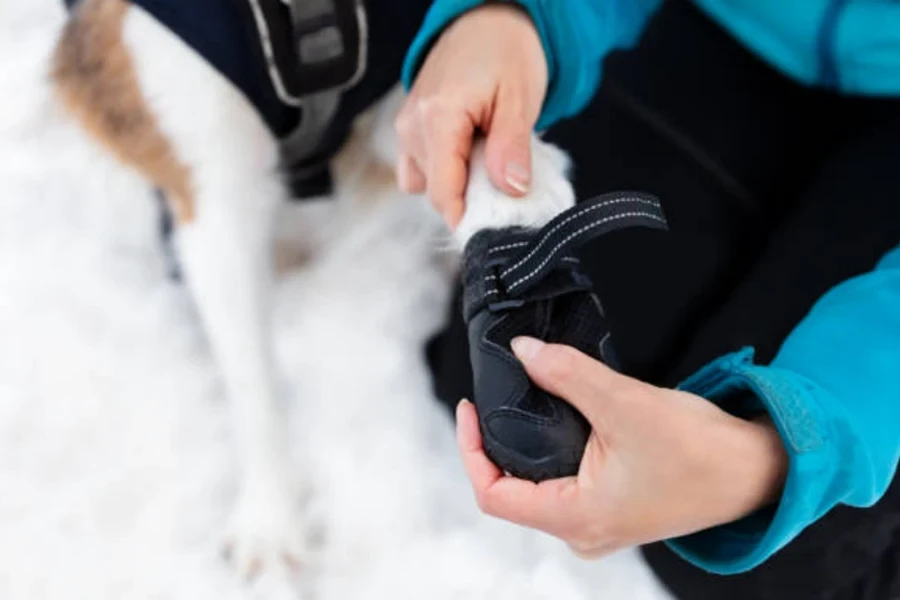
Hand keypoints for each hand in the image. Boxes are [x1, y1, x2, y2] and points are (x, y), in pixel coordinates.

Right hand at [395, 4, 547, 226]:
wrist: (486, 19)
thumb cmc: (505, 51)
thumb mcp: (519, 99)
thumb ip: (511, 147)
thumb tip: (509, 190)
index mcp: (438, 117)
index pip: (442, 192)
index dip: (468, 215)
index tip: (495, 224)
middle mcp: (412, 125)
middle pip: (435, 191)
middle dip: (470, 196)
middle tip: (503, 175)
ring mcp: (406, 127)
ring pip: (426, 183)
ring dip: (457, 182)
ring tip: (486, 157)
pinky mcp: (409, 127)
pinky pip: (418, 168)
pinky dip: (443, 171)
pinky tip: (467, 155)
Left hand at [456, 337, 787, 558]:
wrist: (757, 470)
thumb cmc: (701, 450)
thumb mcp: (626, 404)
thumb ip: (569, 375)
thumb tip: (523, 351)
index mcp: (577, 520)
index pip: (494, 494)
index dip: (470, 449)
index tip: (469, 407)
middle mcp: (582, 532)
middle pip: (511, 490)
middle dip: (495, 443)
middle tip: (493, 396)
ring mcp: (598, 524)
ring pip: (537, 486)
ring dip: (523, 445)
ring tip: (523, 400)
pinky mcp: (613, 508)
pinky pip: (562, 483)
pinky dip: (550, 450)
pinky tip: (557, 417)